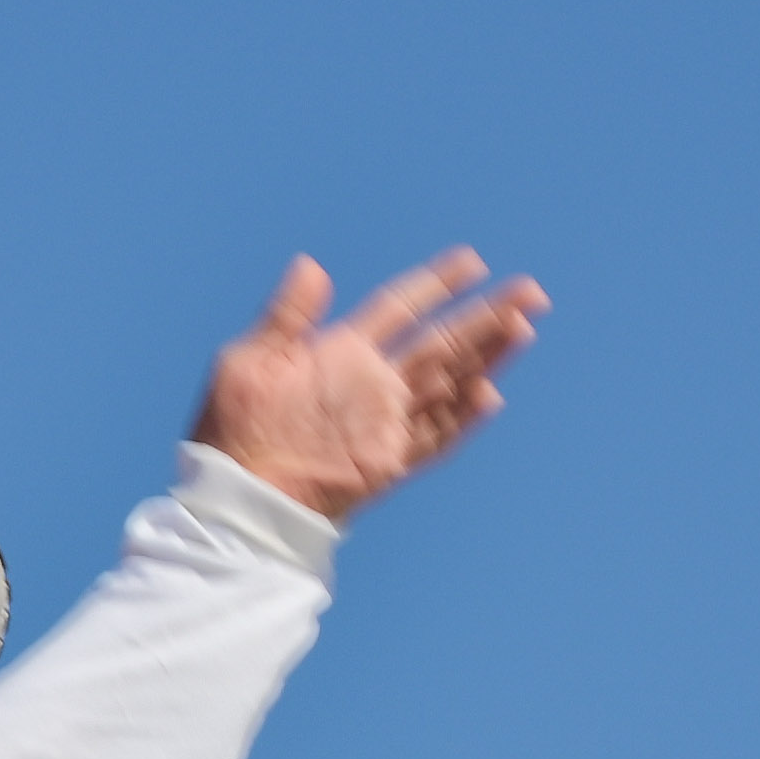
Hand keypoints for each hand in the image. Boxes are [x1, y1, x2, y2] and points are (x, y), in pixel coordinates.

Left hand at [190, 250, 546, 520]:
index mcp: (342, 352)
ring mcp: (381, 423)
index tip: (471, 262)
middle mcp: (371, 384)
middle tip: (530, 291)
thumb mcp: (250, 360)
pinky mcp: (384, 462)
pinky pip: (433, 438)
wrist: (232, 495)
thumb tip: (311, 265)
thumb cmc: (229, 430)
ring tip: (523, 327)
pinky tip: (489, 393)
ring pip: (449, 383)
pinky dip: (461, 418)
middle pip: (441, 342)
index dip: (435, 285)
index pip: (400, 308)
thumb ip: (287, 315)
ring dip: (486, 357)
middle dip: (485, 317)